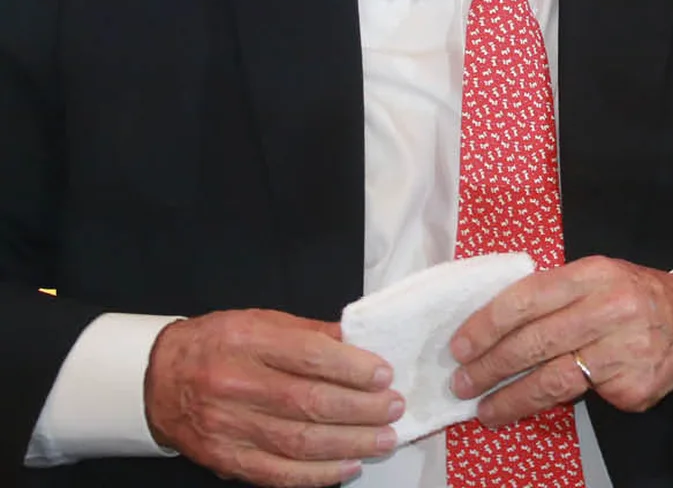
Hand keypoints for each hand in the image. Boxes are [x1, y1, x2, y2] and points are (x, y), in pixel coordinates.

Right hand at [143, 309, 400, 486]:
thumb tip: (361, 343)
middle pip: (308, 403)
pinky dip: (316, 474)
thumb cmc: (218, 345)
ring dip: (350, 443)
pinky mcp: (224, 458)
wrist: (157, 379)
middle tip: (394, 408)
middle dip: (361, 409)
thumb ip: (311, 333)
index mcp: (247, 341)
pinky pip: (276, 473)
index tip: (384, 375)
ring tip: (384, 438)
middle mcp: (235, 384)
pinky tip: (347, 466)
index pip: (310, 356)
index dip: (353, 369)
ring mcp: (227, 426)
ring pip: (298, 442)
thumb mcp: (261, 321)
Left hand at [449, 256, 672, 425]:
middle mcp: (610, 309)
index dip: (487, 324)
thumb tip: (492, 324)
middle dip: (490, 366)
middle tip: (462, 382)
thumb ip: (554, 293)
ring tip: (484, 410)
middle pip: (535, 342)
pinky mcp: (633, 384)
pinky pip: (585, 398)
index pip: (528, 298)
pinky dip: (555, 406)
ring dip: (511, 398)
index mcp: (595, 275)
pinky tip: (534, 408)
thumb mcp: (598, 277)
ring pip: (553, 380)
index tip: (460, 345)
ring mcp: (624, 350)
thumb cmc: (634, 297)